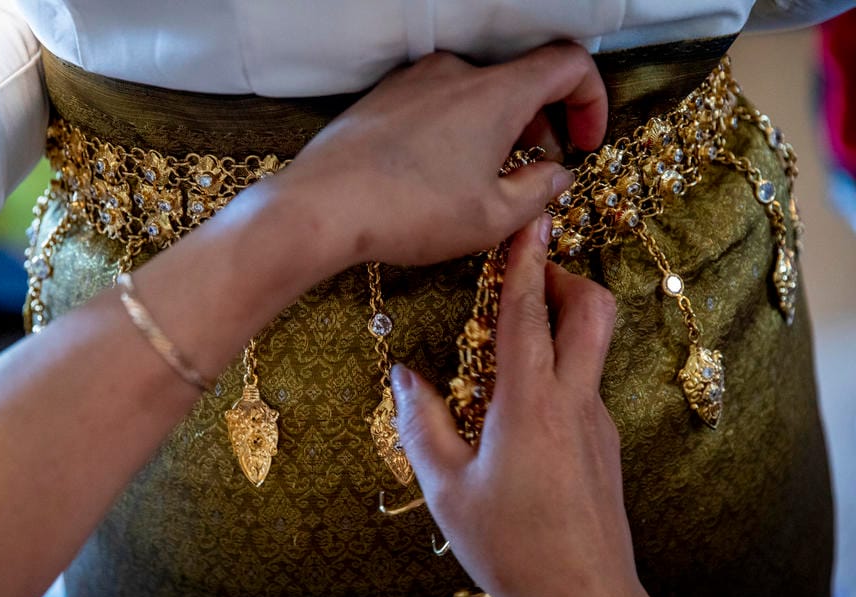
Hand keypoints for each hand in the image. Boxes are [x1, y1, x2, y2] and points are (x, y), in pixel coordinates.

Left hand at [270, 42, 606, 266]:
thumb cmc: (412, 212)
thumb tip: (557, 173)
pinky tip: (440, 175)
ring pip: (478, 93)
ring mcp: (415, 80)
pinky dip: (459, 129)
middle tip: (538, 170)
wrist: (320, 207)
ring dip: (499, 129)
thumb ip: (539, 191)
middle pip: (522, 80)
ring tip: (488, 179)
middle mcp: (457, 72)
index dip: (592, 100)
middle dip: (543, 123)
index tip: (584, 143)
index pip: (569, 63)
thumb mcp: (492, 218)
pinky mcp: (383, 97)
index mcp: (496, 92)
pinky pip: (438, 102)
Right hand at [390, 216, 680, 596]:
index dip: (526, 262)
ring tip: (516, 339)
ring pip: (594, 348)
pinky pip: (587, 388)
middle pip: (593, 312)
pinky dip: (562, 370)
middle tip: (530, 275)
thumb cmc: (512, 548)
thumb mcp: (447, 490)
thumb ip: (423, 425)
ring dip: (565, 323)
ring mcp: (598, 425)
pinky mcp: (607, 447)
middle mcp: (574, 404)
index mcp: (530, 406)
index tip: (531, 220)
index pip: (528, 315)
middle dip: (566, 277)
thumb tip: (402, 378)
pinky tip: (523, 407)